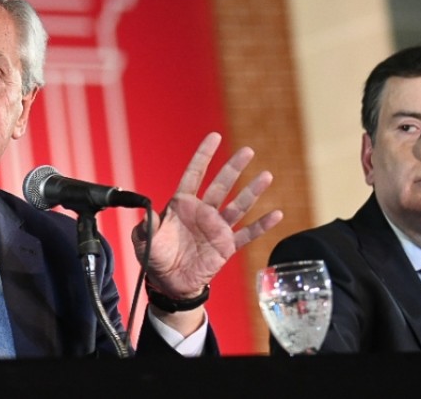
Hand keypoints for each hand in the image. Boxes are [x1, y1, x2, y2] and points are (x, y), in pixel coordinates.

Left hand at [136, 132, 282, 301]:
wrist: (170, 283)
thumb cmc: (155, 257)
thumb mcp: (144, 240)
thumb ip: (147, 224)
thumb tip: (147, 212)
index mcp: (182, 205)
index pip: (194, 174)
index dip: (203, 155)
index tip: (214, 137)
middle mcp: (202, 212)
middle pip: (221, 185)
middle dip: (234, 167)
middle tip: (248, 151)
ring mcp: (217, 228)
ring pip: (238, 206)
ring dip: (252, 191)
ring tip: (265, 176)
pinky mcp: (227, 246)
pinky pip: (247, 234)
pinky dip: (262, 225)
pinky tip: (276, 214)